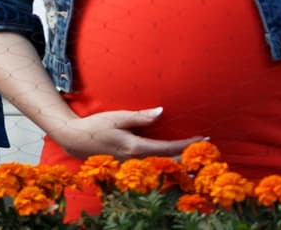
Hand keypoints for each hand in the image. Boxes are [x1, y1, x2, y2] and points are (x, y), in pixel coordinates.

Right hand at [49, 107, 204, 160]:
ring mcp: (131, 166)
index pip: (168, 148)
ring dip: (178, 164)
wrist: (74, 140)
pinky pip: (151, 167)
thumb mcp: (119, 116)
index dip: (187, 144)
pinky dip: (165, 166)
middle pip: (167, 163)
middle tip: (206, 153)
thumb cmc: (96, 125)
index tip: (203, 139)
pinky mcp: (127, 166)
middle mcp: (135, 160)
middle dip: (187, 158)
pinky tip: (172, 162)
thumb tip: (162, 111)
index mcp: (135, 147)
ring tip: (195, 160)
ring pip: (160, 168)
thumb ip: (141, 117)